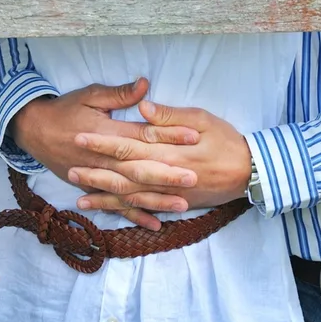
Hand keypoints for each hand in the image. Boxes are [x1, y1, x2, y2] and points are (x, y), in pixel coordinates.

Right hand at [9, 79, 200, 228]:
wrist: (35, 130)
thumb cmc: (65, 109)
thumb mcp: (91, 94)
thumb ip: (119, 94)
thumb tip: (144, 85)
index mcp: (108, 134)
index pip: (143, 135)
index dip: (168, 135)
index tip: (193, 136)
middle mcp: (105, 160)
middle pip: (140, 168)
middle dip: (167, 174)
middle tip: (193, 177)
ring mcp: (99, 177)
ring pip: (131, 192)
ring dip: (156, 199)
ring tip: (183, 205)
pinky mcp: (94, 188)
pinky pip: (117, 206)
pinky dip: (135, 215)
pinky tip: (155, 225)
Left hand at [68, 98, 251, 217]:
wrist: (251, 172)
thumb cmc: (228, 141)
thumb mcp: (202, 119)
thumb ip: (171, 117)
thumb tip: (144, 109)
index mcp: (168, 152)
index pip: (128, 146)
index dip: (102, 143)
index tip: (80, 137)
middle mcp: (164, 176)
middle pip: (122, 174)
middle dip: (95, 171)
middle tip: (69, 168)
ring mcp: (169, 194)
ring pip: (130, 196)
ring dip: (104, 196)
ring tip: (79, 195)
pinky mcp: (175, 204)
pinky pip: (146, 210)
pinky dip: (126, 213)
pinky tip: (110, 213)